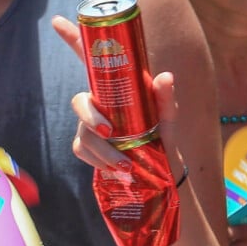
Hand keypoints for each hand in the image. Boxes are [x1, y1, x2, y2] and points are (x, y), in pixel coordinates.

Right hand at [69, 72, 184, 174]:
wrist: (162, 156)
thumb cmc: (160, 128)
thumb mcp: (165, 113)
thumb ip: (164, 96)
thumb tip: (165, 76)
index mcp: (103, 100)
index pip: (81, 101)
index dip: (87, 114)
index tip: (108, 130)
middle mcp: (91, 115)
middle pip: (81, 124)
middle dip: (95, 138)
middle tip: (115, 145)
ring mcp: (88, 133)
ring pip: (82, 143)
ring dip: (102, 155)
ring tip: (126, 166)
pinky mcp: (89, 151)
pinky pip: (84, 155)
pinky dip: (98, 163)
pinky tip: (115, 169)